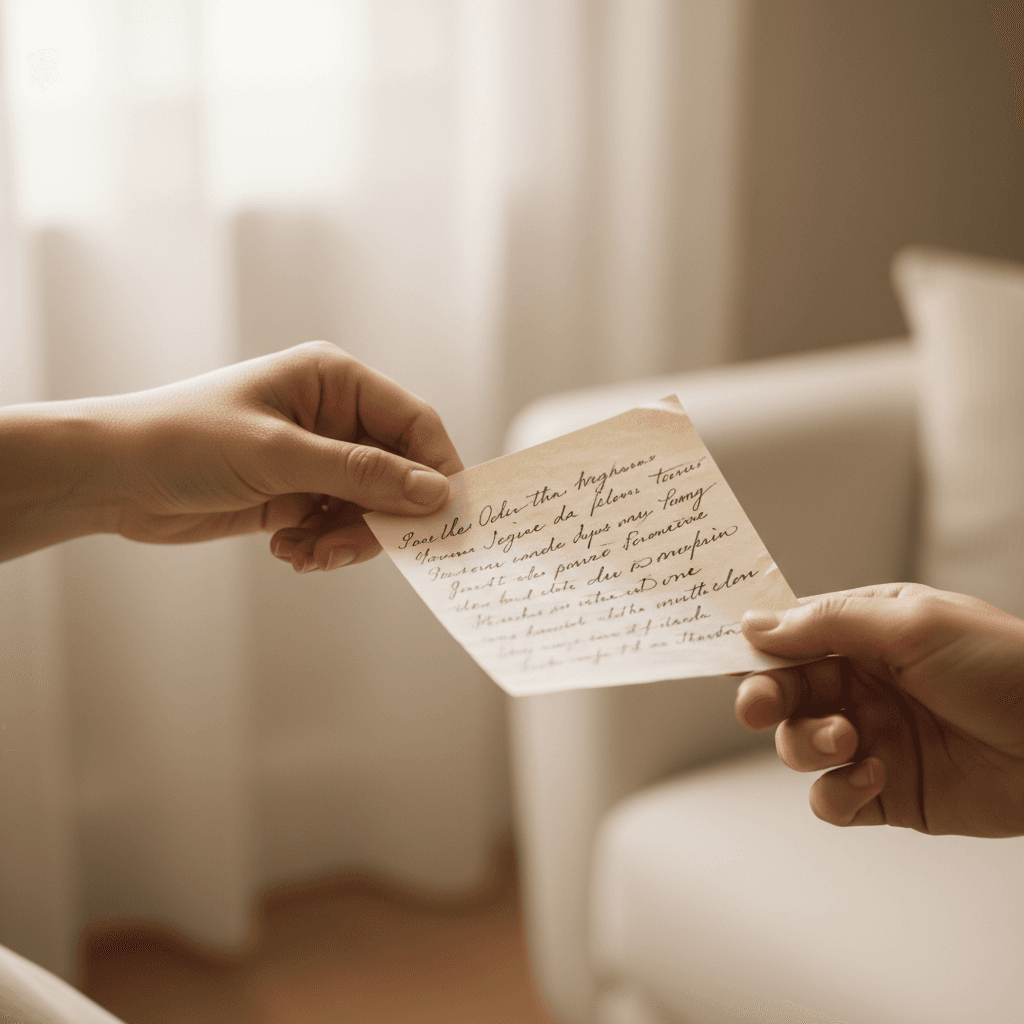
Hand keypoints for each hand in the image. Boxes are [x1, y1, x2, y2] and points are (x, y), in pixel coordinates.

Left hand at [100, 341, 462, 571]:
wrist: (110, 476)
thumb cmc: (185, 441)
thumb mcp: (279, 456)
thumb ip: (361, 474)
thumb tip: (435, 493)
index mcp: (334, 381)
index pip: (414, 422)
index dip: (435, 469)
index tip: (444, 517)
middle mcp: (332, 416)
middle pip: (396, 472)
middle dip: (380, 516)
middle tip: (348, 548)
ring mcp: (315, 457)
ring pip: (369, 507)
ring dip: (347, 538)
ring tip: (306, 553)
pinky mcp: (296, 493)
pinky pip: (337, 525)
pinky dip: (323, 546)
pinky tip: (288, 551)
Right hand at [734, 583, 1023, 836]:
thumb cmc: (1004, 666)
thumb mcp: (912, 624)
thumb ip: (827, 624)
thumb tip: (753, 624)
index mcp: (866, 635)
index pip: (791, 636)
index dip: (753, 647)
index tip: (720, 656)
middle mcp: (861, 685)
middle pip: (782, 692)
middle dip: (763, 698)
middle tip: (757, 706)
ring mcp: (871, 739)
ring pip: (797, 745)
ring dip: (808, 744)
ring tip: (849, 740)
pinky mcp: (886, 793)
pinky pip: (831, 798)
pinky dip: (838, 790)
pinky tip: (874, 774)